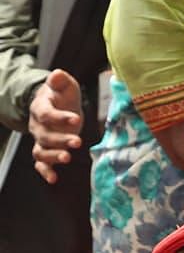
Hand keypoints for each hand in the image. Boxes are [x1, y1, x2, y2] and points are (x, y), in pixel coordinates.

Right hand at [28, 70, 82, 184]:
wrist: (56, 104)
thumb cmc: (62, 94)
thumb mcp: (64, 84)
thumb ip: (61, 80)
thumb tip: (57, 74)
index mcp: (41, 107)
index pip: (47, 114)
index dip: (60, 117)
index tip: (76, 118)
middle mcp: (37, 125)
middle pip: (45, 136)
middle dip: (60, 140)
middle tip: (77, 142)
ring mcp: (41, 138)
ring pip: (41, 151)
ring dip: (54, 156)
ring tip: (68, 158)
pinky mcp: (46, 148)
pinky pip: (40, 163)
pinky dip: (45, 171)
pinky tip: (54, 178)